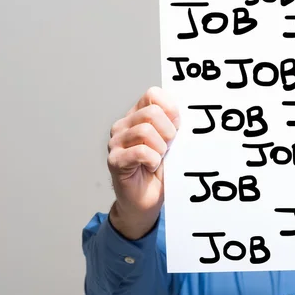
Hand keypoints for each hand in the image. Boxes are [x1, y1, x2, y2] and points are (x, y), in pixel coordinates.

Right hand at [107, 87, 179, 238]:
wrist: (146, 200)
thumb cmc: (159, 170)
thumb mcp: (171, 142)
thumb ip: (173, 124)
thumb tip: (179, 111)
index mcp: (137, 116)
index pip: (153, 94)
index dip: (170, 109)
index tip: (176, 127)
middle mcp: (123, 126)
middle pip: (152, 112)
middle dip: (168, 132)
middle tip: (168, 148)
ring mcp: (116, 142)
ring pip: (145, 131)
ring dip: (160, 148)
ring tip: (158, 159)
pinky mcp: (115, 160)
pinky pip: (141, 152)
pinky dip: (153, 160)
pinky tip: (151, 167)